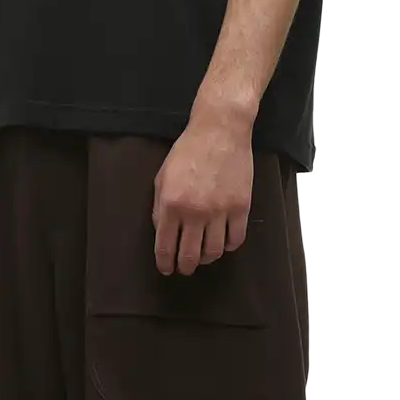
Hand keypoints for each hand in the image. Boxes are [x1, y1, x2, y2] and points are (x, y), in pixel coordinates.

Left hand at [151, 108, 254, 276]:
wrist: (220, 131)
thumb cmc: (188, 150)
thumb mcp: (162, 176)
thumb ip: (159, 206)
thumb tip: (161, 232)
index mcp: (171, 204)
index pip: (165, 246)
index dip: (165, 263)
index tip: (167, 268)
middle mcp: (194, 212)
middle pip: (190, 256)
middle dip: (185, 267)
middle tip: (184, 268)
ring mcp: (220, 211)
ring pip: (214, 252)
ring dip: (206, 258)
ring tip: (203, 255)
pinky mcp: (241, 207)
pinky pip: (236, 239)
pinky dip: (229, 246)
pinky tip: (223, 241)